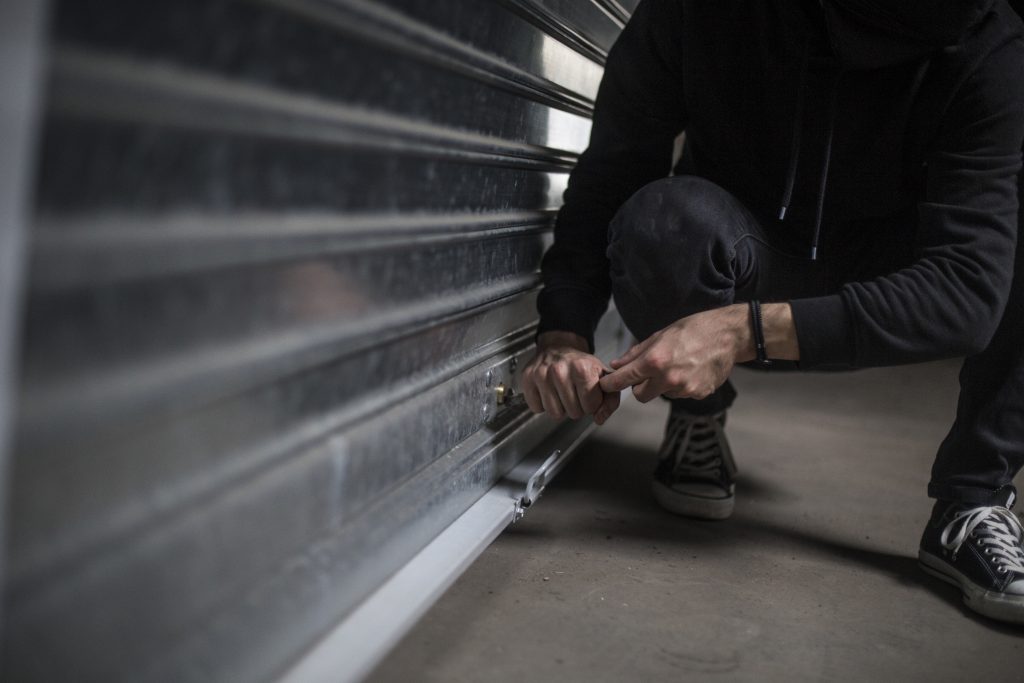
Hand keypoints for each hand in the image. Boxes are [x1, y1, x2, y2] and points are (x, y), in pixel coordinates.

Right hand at [522, 331, 620, 424]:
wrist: (559, 347)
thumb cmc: (581, 364)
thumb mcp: (603, 377)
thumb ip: (610, 400)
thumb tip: (599, 418)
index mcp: (582, 368)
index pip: (590, 407)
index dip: (591, 403)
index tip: (588, 393)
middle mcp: (560, 370)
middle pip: (573, 413)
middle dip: (576, 407)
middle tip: (574, 392)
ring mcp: (541, 374)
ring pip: (555, 413)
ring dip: (560, 407)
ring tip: (562, 393)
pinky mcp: (527, 379)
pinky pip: (537, 408)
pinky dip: (543, 404)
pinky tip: (548, 392)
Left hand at [599, 305, 750, 402]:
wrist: (728, 335)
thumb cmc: (693, 329)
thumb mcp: (660, 335)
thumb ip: (636, 353)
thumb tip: (617, 365)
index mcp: (655, 360)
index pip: (625, 379)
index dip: (612, 384)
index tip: (605, 386)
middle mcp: (668, 378)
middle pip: (640, 395)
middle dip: (640, 386)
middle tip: (648, 373)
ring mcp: (684, 388)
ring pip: (661, 394)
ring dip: (662, 385)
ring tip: (677, 365)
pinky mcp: (698, 394)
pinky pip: (680, 394)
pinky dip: (680, 386)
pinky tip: (690, 370)